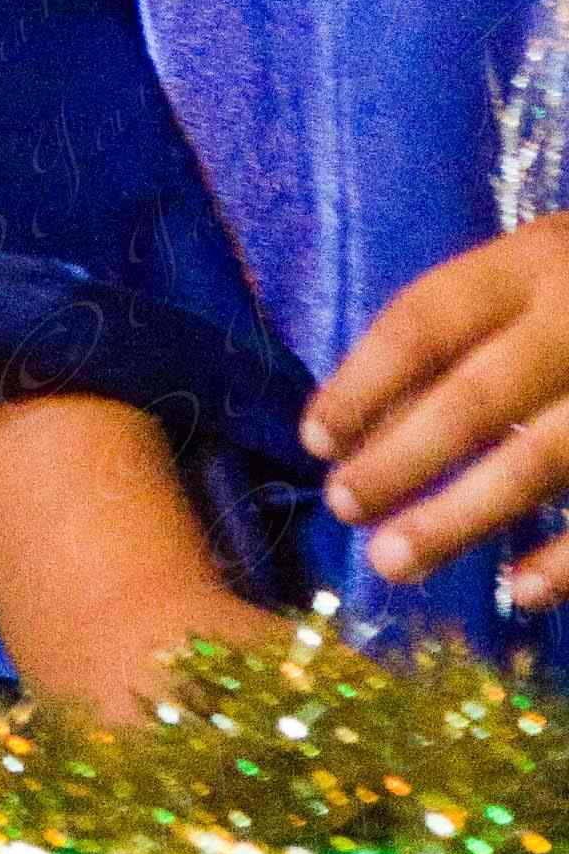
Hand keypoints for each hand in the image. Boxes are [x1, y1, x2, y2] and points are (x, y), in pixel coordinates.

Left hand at [307, 218, 568, 598]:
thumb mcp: (532, 270)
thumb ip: (466, 328)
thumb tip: (363, 421)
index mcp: (528, 264)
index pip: (425, 323)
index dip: (362, 382)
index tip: (314, 439)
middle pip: (475, 398)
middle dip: (399, 459)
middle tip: (342, 508)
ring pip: (539, 461)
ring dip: (459, 518)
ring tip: (391, 561)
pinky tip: (520, 590)